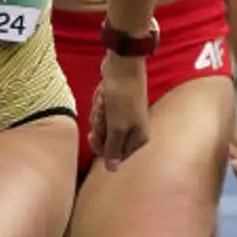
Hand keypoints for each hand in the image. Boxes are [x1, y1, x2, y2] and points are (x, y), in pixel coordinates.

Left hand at [90, 52, 149, 170]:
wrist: (122, 65)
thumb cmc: (122, 95)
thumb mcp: (117, 127)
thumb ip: (113, 149)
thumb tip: (112, 170)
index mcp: (139, 139)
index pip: (113, 157)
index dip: (101, 145)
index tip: (97, 132)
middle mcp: (133, 131)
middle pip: (105, 142)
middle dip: (100, 126)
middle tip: (105, 111)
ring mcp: (124, 118)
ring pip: (101, 127)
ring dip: (98, 113)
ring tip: (106, 100)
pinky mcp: (115, 106)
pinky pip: (100, 114)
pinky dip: (99, 104)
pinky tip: (104, 94)